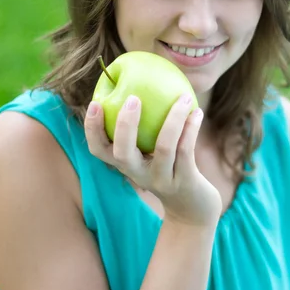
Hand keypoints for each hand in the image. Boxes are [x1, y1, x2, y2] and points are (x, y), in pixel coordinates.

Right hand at [84, 93, 221, 227]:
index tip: (95, 103)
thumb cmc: (169, 167)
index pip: (98, 149)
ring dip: (174, 118)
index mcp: (125, 164)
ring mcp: (161, 180)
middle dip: (124, 125)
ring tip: (183, 96)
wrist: (192, 208)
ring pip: (163, 146)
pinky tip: (197, 111)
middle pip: (122, 153)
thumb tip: (141, 82)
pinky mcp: (184, 181)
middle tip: (133, 98)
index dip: (92, 128)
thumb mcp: (152, 151)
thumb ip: (144, 126)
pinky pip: (186, 150)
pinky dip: (191, 128)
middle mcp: (138, 174)